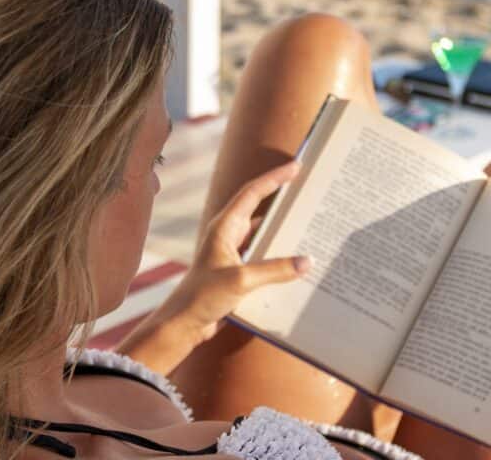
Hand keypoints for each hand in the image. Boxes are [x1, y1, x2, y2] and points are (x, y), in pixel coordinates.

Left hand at [155, 161, 310, 345]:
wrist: (182, 323)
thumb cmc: (202, 296)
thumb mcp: (241, 280)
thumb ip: (274, 270)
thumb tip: (307, 261)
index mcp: (224, 227)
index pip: (252, 193)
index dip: (274, 178)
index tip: (295, 167)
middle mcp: (227, 235)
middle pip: (259, 209)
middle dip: (281, 198)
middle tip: (305, 190)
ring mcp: (231, 253)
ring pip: (261, 234)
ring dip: (281, 229)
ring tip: (307, 224)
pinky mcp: (236, 271)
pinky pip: (262, 256)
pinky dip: (278, 255)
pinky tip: (295, 261)